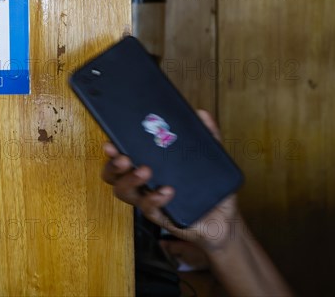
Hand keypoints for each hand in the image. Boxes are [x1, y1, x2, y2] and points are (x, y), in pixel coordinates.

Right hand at [101, 110, 239, 252]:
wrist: (224, 220)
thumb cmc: (209, 189)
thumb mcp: (210, 159)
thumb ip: (206, 136)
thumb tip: (201, 114)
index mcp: (149, 167)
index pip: (122, 158)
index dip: (112, 151)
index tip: (110, 142)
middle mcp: (144, 185)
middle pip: (114, 177)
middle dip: (113, 166)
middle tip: (124, 158)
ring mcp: (150, 201)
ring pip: (125, 193)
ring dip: (130, 180)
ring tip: (145, 171)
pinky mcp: (161, 217)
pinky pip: (149, 209)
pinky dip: (155, 198)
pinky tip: (167, 191)